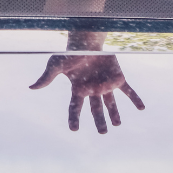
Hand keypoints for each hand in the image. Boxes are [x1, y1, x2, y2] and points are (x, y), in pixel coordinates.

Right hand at [30, 52, 144, 132]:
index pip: (75, 107)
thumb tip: (31, 87)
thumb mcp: (56, 65)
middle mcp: (93, 89)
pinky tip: (142, 108)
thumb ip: (47, 77)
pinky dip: (135, 99)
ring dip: (115, 114)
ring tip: (117, 124)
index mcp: (78, 89)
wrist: (87, 39)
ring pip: (111, 103)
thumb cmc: (70, 53)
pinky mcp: (117, 77)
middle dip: (100, 121)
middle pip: (96, 109)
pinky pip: (127, 90)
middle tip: (103, 132)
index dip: (74, 118)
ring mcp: (106, 84)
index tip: (74, 129)